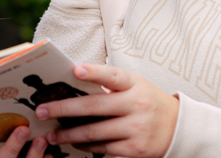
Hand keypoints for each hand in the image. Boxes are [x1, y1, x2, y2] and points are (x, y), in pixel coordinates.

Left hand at [35, 64, 177, 157]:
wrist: (178, 128)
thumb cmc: (147, 102)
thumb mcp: (136, 86)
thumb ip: (110, 86)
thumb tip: (73, 86)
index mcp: (134, 84)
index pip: (112, 76)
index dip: (94, 72)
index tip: (75, 70)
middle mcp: (135, 105)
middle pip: (94, 106)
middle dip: (63, 109)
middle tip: (42, 111)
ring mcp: (135, 128)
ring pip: (94, 132)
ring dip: (68, 134)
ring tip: (51, 134)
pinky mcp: (134, 149)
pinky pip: (102, 148)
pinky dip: (85, 146)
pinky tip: (73, 144)